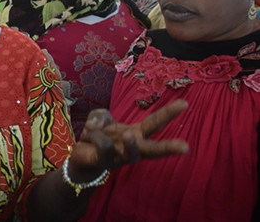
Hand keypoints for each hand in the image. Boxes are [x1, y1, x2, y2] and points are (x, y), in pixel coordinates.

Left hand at [68, 99, 188, 180]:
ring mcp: (120, 158)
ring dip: (130, 143)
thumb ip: (101, 115)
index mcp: (136, 133)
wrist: (81, 157)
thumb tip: (98, 125)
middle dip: (170, 148)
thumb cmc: (98, 135)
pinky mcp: (105, 162)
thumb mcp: (100, 117)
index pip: (155, 122)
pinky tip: (88, 136)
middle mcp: (133, 148)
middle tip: (185, 147)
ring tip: (127, 135)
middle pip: (154, 150)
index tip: (184, 103)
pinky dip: (92, 134)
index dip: (168, 113)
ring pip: (131, 153)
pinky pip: (102, 145)